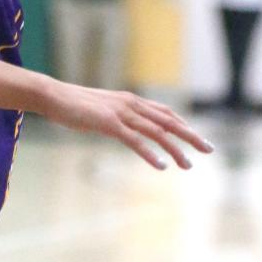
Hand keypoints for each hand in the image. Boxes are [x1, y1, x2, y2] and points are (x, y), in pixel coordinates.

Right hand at [42, 81, 213, 170]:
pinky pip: (134, 140)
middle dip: (190, 135)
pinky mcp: (108, 123)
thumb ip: (117, 116)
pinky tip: (161, 165)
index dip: (182, 123)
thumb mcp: (101, 108)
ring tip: (188, 165)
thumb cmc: (73, 104)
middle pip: (167, 120)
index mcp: (129, 99)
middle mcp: (129, 103)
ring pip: (156, 131)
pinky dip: (150, 153)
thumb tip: (126, 128)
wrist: (53, 95)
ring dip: (175, 148)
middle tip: (209, 150)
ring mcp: (120, 112)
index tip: (196, 137)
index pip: (163, 111)